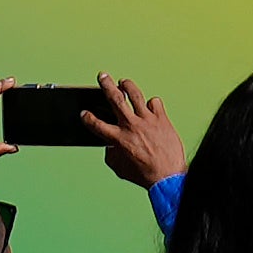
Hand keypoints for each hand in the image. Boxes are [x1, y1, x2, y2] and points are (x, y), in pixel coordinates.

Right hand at [81, 73, 187, 187]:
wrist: (168, 176)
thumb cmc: (145, 175)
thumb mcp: (120, 168)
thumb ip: (112, 154)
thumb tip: (111, 146)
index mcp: (118, 139)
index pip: (97, 124)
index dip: (87, 118)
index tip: (84, 113)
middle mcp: (131, 126)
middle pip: (115, 99)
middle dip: (106, 85)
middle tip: (102, 76)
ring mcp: (147, 120)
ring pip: (135, 94)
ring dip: (127, 85)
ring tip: (123, 82)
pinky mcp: (162, 119)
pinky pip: (155, 102)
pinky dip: (151, 104)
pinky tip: (149, 107)